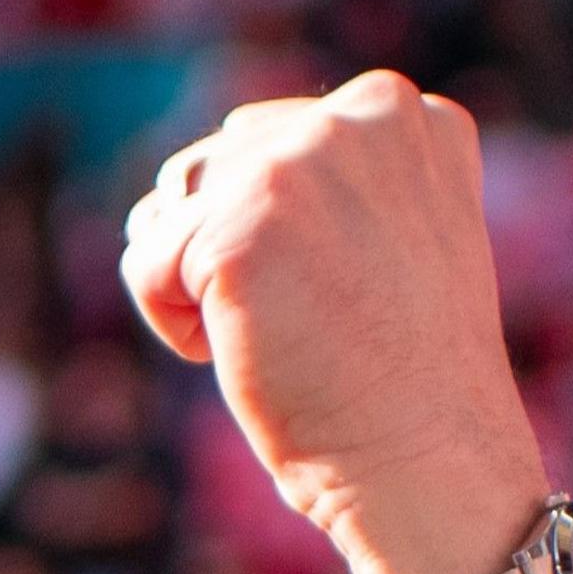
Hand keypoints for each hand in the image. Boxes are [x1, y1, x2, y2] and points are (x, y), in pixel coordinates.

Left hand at [123, 72, 567, 573]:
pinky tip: (247, 353)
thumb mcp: (386, 237)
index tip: (345, 292)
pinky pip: (146, 262)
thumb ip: (326, 180)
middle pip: (208, 170)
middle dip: (227, 254)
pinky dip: (175, 324)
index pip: (264, 141)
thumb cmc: (399, 375)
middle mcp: (357, 117)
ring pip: (170, 209)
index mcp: (400, 113)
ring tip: (282, 335)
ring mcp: (300, 166)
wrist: (426, 461)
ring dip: (196, 283)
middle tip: (313, 324)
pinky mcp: (240, 227)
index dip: (275, 234)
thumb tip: (182, 175)